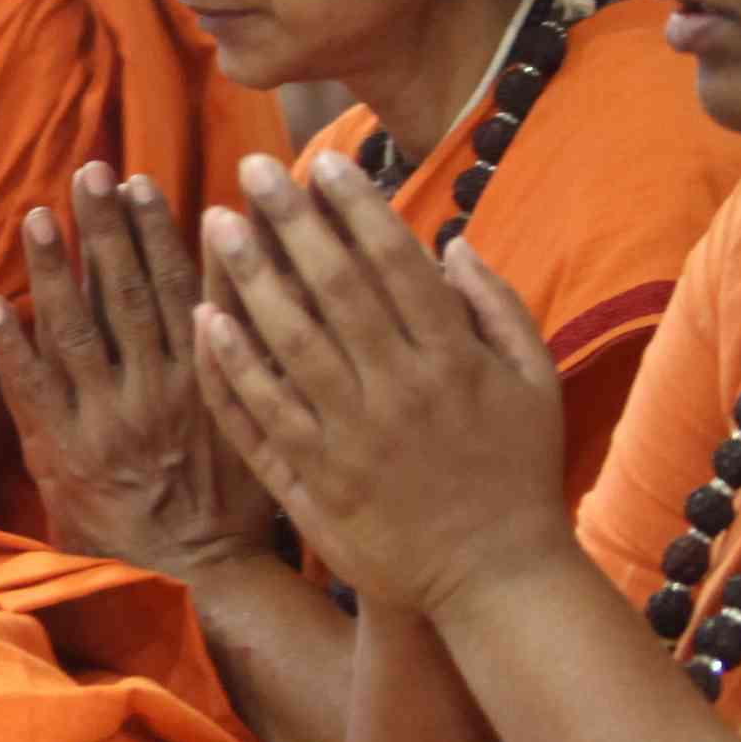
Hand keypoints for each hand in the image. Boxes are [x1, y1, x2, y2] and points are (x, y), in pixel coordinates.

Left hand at [0, 167, 275, 577]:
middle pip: (120, 293)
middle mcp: (149, 392)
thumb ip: (249, 347)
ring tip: (36, 216)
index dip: (153, 231)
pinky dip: (10, 346)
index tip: (139, 182)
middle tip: (87, 172)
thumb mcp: (258, 419)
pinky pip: (28, 391)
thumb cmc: (235, 503)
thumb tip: (249, 272)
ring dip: (51, 270)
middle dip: (102, 229)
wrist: (200, 578)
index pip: (174, 286)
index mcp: (201, 378)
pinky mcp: (59, 455)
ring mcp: (101, 422)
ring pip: (72, 330)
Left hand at [188, 152, 573, 620]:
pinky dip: (231, 366)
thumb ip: (496, 306)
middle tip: (252, 169)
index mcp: (451, 360)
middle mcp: (397, 392)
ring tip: (218, 222)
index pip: (394, 261)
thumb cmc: (519, 472)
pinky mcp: (315, 484)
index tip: (322, 162)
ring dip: (248, 277)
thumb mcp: (535, 381)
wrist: (496, 579)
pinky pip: (261, 415)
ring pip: (287, 343)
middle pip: (333, 287)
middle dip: (290, 220)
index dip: (355, 205)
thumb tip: (448, 242)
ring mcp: (349, 440)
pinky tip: (205, 317)